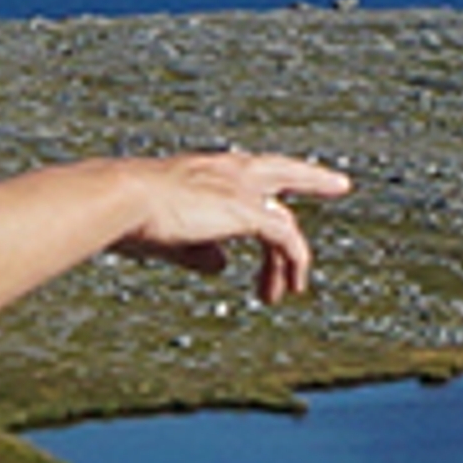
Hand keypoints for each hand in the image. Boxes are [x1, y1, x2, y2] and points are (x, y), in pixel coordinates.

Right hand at [110, 148, 349, 303]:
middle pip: (285, 170)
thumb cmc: (131, 217)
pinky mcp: (246, 210)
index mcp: (207, 170)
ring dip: (289, 261)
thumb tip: (222, 265)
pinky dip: (291, 262)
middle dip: (314, 178)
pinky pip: (284, 239)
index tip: (281, 189)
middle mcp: (229, 172)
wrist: (122, 200)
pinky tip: (285, 287)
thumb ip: (199, 251)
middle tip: (340, 185)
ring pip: (284, 222)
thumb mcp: (171, 236)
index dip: (267, 180)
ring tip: (288, 292)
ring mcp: (241, 188)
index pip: (249, 171)